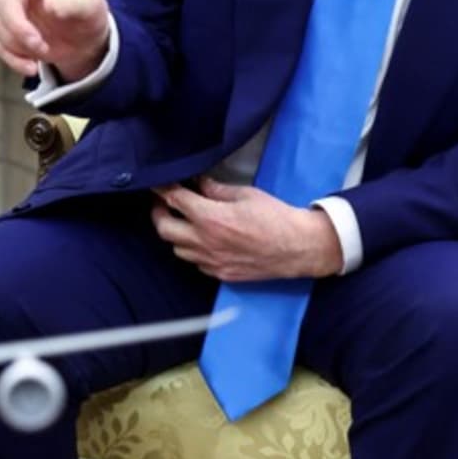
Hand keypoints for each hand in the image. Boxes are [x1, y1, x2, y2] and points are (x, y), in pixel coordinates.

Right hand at [0, 0, 110, 81]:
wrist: (85, 42)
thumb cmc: (85, 13)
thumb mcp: (91, 5)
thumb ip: (74, 3)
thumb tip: (50, 5)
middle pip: (2, 3)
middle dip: (18, 27)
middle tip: (39, 44)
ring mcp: (10, 12)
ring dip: (20, 45)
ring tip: (45, 52)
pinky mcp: (7, 35)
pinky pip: (0, 48)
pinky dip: (16, 60)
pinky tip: (32, 65)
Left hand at [151, 180, 343, 281]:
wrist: (299, 247)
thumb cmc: (276, 217)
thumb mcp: (245, 195)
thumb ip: (216, 190)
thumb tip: (199, 184)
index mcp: (210, 218)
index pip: (174, 200)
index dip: (162, 190)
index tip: (158, 184)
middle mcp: (205, 242)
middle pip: (164, 229)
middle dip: (160, 214)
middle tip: (165, 204)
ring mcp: (212, 262)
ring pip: (177, 249)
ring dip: (176, 234)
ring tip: (184, 222)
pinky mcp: (221, 274)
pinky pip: (195, 263)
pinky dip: (193, 251)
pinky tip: (202, 241)